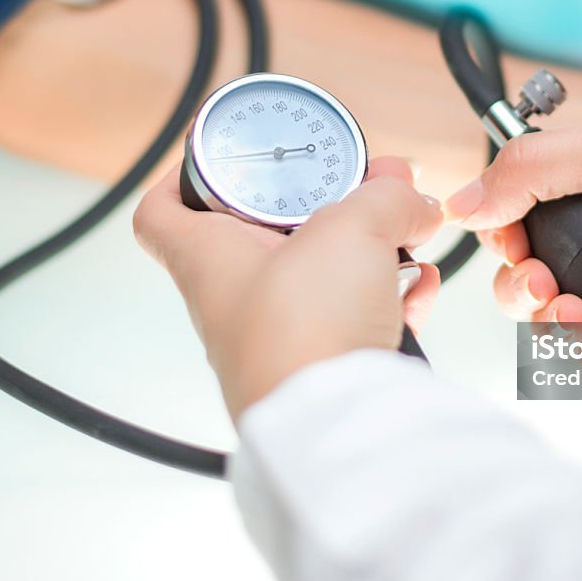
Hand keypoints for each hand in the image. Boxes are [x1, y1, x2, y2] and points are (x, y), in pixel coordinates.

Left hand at [134, 157, 441, 418]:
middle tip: (367, 187)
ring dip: (372, 252)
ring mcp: (282, 333)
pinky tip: (418, 290)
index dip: (185, 174)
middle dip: (328, 205)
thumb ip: (385, 198)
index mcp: (211, 257)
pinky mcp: (326, 363)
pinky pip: (357, 316)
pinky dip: (391, 298)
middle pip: (271, 234)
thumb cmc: (306, 330)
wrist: (338, 425)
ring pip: (324, 274)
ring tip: (407, 238)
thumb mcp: (350, 227)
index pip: (163, 211)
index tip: (227, 155)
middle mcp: (238, 298)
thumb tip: (412, 199)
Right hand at [444, 112, 581, 324]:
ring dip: (551, 325)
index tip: (507, 240)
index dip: (503, 233)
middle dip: (518, 287)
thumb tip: (462, 200)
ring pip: (559, 327)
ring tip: (576, 314)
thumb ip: (535, 166)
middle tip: (539, 283)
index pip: (522, 217)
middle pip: (529, 278)